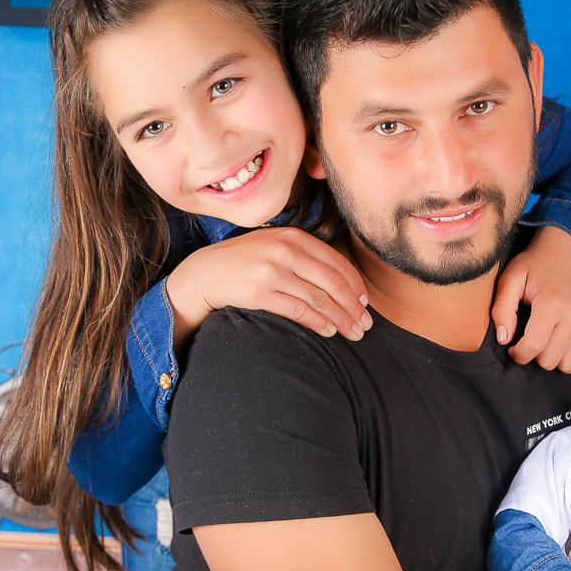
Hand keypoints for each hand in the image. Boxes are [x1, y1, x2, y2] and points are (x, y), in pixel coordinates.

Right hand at [166, 227, 370, 357]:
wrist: (205, 272)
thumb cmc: (246, 263)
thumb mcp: (276, 247)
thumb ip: (305, 256)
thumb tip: (342, 281)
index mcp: (294, 237)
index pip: (337, 262)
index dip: (356, 286)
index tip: (365, 304)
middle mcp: (286, 250)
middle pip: (333, 282)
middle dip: (353, 307)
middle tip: (365, 325)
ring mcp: (272, 269)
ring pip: (319, 298)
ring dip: (340, 319)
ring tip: (352, 333)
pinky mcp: (259, 291)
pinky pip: (297, 309)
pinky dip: (317, 322)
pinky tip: (329, 332)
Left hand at [491, 226, 570, 370]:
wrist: (562, 254)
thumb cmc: (532, 266)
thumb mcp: (510, 279)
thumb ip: (502, 308)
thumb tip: (504, 339)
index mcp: (553, 303)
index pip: (534, 346)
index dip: (517, 354)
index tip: (511, 346)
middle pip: (550, 360)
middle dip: (533, 355)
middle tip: (527, 338)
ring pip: (568, 365)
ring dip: (551, 357)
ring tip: (543, 340)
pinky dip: (568, 355)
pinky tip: (557, 340)